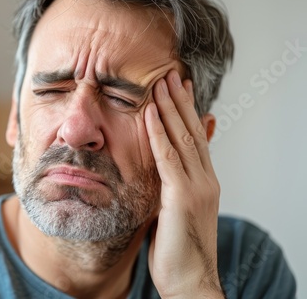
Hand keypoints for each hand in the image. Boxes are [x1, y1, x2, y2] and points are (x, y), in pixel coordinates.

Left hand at [145, 70, 223, 297]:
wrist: (190, 282)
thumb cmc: (178, 250)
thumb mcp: (174, 212)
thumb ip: (171, 188)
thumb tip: (162, 172)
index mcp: (204, 183)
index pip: (197, 139)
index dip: (188, 112)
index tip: (180, 90)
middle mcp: (206, 180)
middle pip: (192, 132)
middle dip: (180, 102)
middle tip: (171, 75)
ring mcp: (197, 187)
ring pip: (182, 138)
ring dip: (170, 108)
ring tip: (162, 83)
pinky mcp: (182, 197)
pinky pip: (168, 158)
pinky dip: (158, 134)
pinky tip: (149, 114)